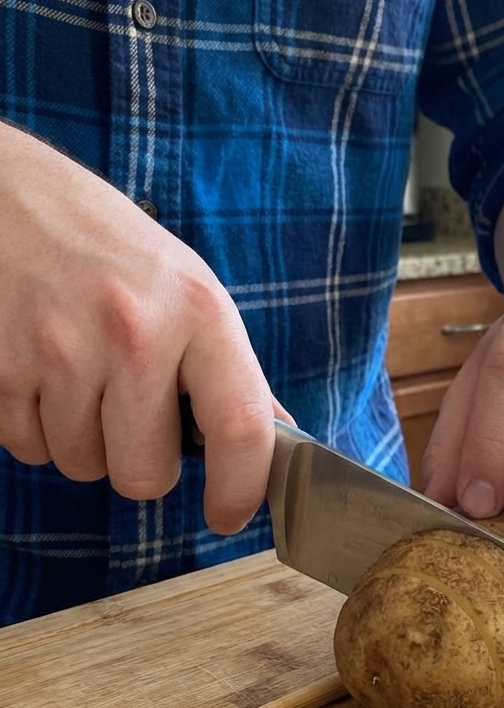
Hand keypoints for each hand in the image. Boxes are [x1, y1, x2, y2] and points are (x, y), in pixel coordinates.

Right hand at [0, 120, 284, 533]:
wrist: (0, 192)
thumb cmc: (105, 243)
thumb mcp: (186, 286)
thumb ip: (226, 366)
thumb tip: (272, 434)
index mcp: (197, 311)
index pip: (240, 427)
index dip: (240, 489)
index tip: (229, 515)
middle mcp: (132, 333)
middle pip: (144, 476)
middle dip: (140, 462)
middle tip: (132, 413)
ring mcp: (58, 352)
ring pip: (82, 467)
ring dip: (85, 441)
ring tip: (81, 376)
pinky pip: (26, 449)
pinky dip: (36, 427)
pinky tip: (41, 373)